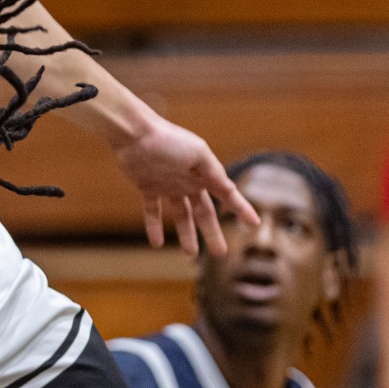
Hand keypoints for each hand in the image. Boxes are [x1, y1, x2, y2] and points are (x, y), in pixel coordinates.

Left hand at [111, 112, 258, 255]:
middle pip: (203, 212)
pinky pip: (153, 211)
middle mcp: (188, 181)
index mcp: (204, 172)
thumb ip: (214, 173)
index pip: (227, 194)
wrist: (134, 133)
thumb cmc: (168, 139)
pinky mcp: (148, 187)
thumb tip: (231, 191)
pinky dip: (154, 227)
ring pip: (180, 215)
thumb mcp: (198, 154)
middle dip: (212, 232)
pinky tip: (157, 244)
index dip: (241, 208)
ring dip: (186, 234)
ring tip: (190, 254)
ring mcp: (168, 185)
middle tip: (221, 252)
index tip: (254, 224)